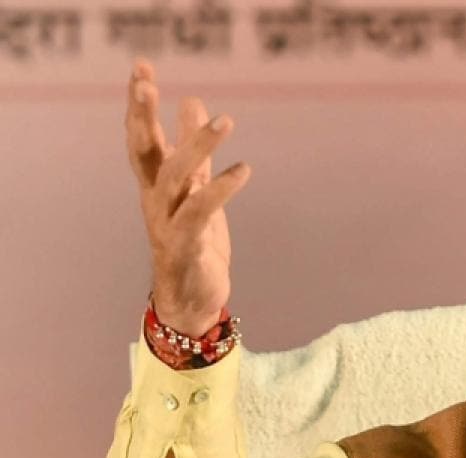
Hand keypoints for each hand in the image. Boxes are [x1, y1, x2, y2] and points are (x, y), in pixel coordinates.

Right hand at [126, 59, 249, 336]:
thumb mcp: (196, 187)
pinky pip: (200, 212)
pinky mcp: (187, 245)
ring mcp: (167, 222)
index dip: (139, 104)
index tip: (140, 68)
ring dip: (196, 147)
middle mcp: (155, 200)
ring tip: (225, 120)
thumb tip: (192, 102)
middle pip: (143, 152)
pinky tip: (243, 169)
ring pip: (175, 177)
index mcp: (155, 185)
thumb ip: (192, 148)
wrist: (192, 299)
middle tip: (146, 83)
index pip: (142, 136)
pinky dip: (220, 189)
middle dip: (143, 116)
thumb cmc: (194, 240)